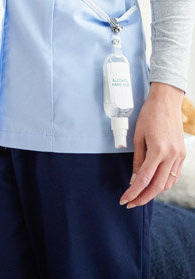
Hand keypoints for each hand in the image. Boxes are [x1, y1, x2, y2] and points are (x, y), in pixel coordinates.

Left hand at [120, 82, 185, 207]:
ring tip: (140, 195)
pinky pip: (173, 175)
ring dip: (154, 192)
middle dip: (143, 197)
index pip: (144, 179)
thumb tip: (134, 179)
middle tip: (131, 203)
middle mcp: (171, 156)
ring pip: (168, 183)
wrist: (166, 102)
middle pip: (158, 186)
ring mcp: (179, 156)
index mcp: (158, 151)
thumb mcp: (138, 137)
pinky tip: (154, 185)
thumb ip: (137, 160)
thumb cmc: (149, 115)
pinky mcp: (182, 155)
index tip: (124, 200)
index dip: (133, 192)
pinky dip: (164, 183)